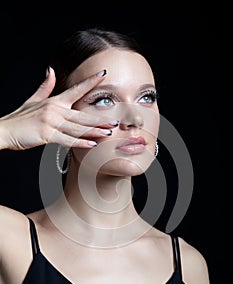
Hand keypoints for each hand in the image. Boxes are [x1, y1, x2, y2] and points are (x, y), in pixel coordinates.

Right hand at [0, 67, 114, 149]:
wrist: (4, 129)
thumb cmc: (20, 117)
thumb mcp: (33, 99)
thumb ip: (46, 86)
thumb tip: (51, 70)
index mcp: (54, 101)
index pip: (75, 89)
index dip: (90, 82)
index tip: (104, 75)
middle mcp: (55, 109)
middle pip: (82, 114)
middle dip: (100, 118)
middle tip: (116, 121)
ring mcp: (51, 122)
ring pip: (78, 127)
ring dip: (94, 131)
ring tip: (109, 133)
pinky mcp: (47, 135)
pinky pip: (67, 140)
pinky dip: (80, 142)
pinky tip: (92, 144)